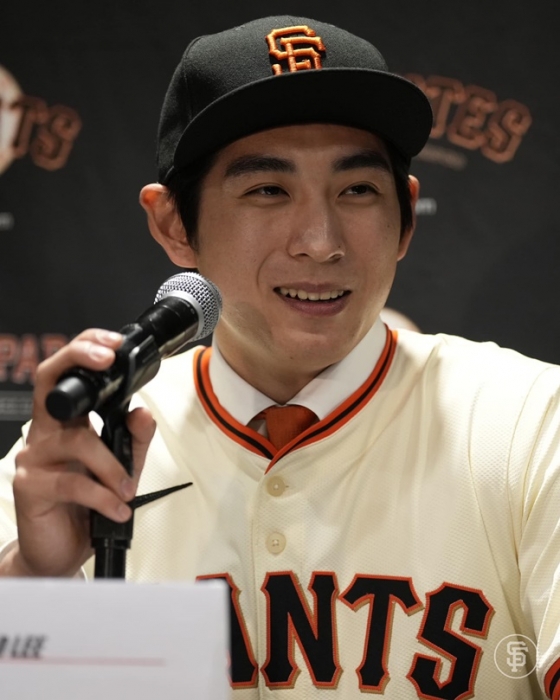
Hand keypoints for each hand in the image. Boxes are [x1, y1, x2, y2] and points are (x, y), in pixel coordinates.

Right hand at [1, 329, 155, 576]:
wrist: (59, 552)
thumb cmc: (85, 506)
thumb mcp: (119, 470)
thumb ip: (133, 441)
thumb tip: (142, 412)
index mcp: (65, 423)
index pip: (65, 374)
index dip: (83, 351)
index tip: (113, 345)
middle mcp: (44, 433)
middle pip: (49, 381)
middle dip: (78, 361)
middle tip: (108, 361)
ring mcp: (32, 457)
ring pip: (78, 441)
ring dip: (112, 466)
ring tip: (128, 489)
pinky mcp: (29, 486)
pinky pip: (73, 482)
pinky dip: (103, 496)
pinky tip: (117, 508)